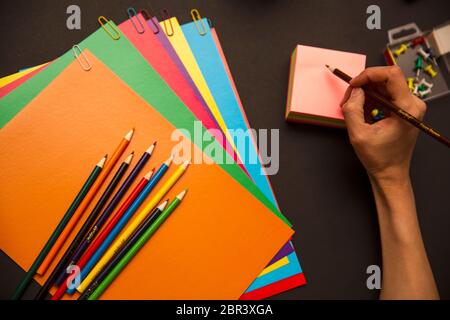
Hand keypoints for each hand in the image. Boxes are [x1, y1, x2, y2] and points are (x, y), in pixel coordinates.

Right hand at [340, 66, 426, 183]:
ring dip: (365, 94)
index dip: (368, 74)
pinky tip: (361, 112)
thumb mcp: (358, 134)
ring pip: (384, 87)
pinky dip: (370, 100)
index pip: (391, 75)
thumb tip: (354, 91)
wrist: (390, 173)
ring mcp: (409, 106)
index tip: (353, 84)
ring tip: (352, 108)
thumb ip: (353, 109)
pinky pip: (386, 95)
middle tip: (348, 100)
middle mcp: (412, 104)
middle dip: (363, 86)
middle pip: (386, 80)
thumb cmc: (379, 158)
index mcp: (406, 108)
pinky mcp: (404, 109)